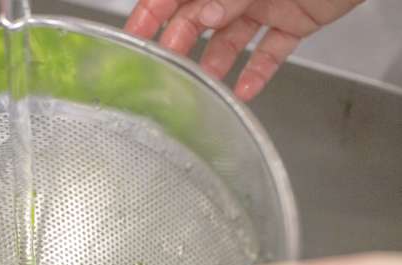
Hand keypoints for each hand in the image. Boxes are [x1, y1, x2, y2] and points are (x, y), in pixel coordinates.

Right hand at [125, 0, 364, 100]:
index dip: (151, 14)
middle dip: (181, 43)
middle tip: (168, 69)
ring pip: (231, 38)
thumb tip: (200, 17)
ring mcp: (265, 2)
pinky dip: (258, 71)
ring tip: (203, 89)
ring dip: (216, 64)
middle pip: (199, 17)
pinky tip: (245, 91)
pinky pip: (271, 50)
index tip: (134, 38)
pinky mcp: (294, 20)